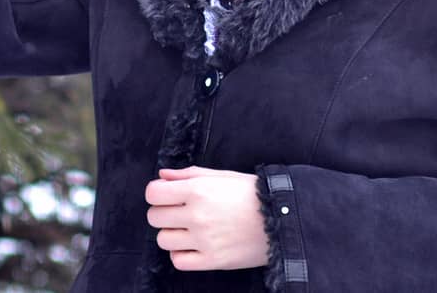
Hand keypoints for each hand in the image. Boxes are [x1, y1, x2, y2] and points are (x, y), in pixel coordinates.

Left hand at [145, 166, 270, 271]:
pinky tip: (194, 245)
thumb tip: (162, 176)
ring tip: (189, 229)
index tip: (167, 195)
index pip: (153, 194)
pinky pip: (178, 261)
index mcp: (198, 190)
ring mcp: (203, 240)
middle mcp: (197, 215)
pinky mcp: (212, 260)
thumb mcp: (223, 175)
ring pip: (163, 240)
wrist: (283, 218)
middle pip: (154, 217)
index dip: (157, 194)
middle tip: (180, 212)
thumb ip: (189, 174)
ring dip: (172, 234)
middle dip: (164, 213)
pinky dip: (181, 253)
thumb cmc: (253, 193)